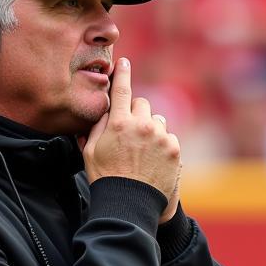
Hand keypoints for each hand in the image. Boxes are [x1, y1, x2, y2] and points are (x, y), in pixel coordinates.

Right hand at [81, 58, 181, 206]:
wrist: (130, 204)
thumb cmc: (106, 178)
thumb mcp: (90, 152)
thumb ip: (97, 127)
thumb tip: (103, 111)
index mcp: (119, 124)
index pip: (122, 90)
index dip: (123, 73)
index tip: (124, 62)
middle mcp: (142, 126)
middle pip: (142, 104)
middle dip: (136, 114)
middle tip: (130, 133)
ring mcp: (161, 137)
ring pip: (157, 121)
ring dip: (150, 130)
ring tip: (142, 152)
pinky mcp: (174, 149)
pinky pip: (168, 137)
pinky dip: (162, 144)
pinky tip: (153, 160)